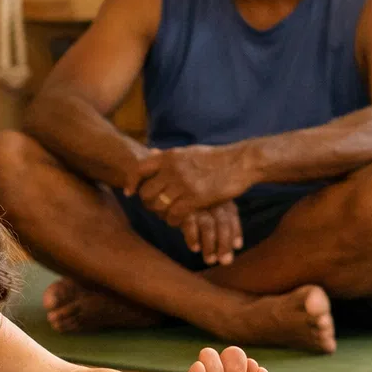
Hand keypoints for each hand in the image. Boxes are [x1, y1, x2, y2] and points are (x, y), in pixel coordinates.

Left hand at [128, 144, 256, 224]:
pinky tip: (178, 220)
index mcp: (169, 156)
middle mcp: (172, 169)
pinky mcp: (196, 198)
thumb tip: (151, 151)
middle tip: (155, 208)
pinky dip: (173, 220)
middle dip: (148, 203)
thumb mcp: (189, 151)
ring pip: (158, 205)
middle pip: (146, 192)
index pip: (139, 169)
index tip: (129, 193)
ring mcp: (183, 183)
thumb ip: (169, 156)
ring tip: (167, 215)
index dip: (131, 182)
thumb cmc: (216, 158)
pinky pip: (174, 214)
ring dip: (161, 214)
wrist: (241, 162)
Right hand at [180, 202, 242, 264]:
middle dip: (224, 243)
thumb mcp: (208, 211)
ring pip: (207, 226)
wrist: (165, 196)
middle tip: (225, 261)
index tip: (237, 246)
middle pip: (222, 222)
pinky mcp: (180, 210)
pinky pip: (189, 225)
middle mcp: (209, 200)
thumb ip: (222, 225)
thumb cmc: (192, 208)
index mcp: (218, 198)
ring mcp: (195, 205)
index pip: (232, 214)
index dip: (236, 231)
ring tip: (210, 261)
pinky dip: (193, 238)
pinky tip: (195, 249)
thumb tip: (237, 246)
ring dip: (210, 245)